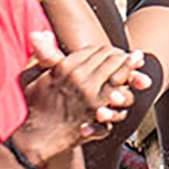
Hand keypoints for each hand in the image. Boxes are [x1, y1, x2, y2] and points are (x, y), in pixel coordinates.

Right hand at [14, 33, 149, 162]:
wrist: (39, 136)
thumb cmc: (35, 106)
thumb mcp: (30, 77)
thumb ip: (41, 54)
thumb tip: (40, 32)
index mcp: (62, 67)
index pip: (91, 50)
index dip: (104, 49)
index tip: (112, 50)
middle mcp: (77, 77)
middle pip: (107, 58)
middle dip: (119, 54)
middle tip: (129, 55)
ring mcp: (89, 93)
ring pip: (116, 71)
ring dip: (128, 64)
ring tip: (138, 59)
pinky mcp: (98, 109)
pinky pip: (118, 90)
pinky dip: (128, 81)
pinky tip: (137, 78)